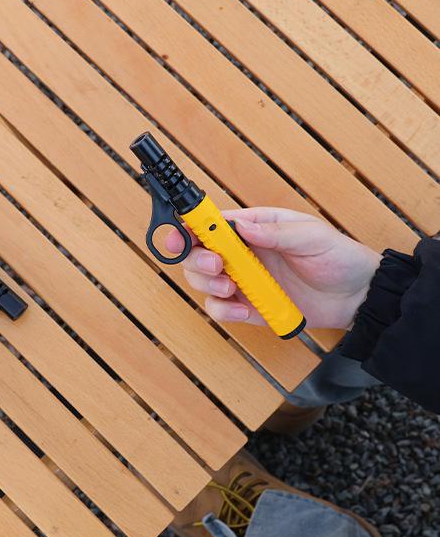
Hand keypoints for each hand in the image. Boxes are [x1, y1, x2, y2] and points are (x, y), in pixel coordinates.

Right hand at [167, 207, 381, 329]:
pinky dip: (224, 312)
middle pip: (196, 254)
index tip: (181, 238)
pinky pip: (220, 310)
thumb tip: (242, 226)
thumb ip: (275, 232)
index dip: (189, 228)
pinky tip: (243, 312)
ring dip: (209, 287)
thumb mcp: (311, 236)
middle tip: (217, 267)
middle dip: (198, 261)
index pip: (210, 224)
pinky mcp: (247, 307)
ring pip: (202, 283)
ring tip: (232, 290)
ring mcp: (242, 281)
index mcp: (252, 227)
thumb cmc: (337, 257)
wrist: (356, 296)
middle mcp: (240, 254)